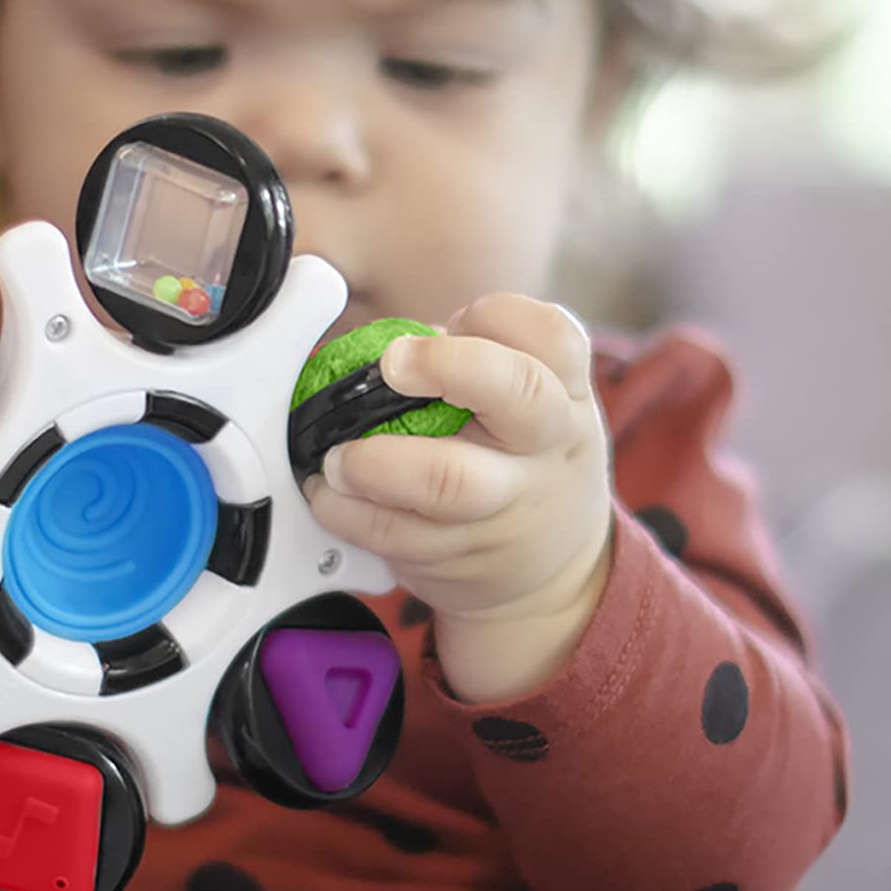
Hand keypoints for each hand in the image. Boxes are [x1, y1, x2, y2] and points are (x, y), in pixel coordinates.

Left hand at [304, 293, 614, 705]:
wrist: (559, 574)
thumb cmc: (523, 459)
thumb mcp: (531, 403)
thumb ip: (471, 361)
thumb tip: (377, 343)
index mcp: (562, 393)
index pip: (552, 335)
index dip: (496, 315)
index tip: (454, 319)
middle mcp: (546, 444)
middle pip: (518, 391)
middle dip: (446, 366)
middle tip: (391, 365)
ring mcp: (506, 504)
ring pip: (448, 480)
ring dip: (376, 463)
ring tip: (337, 458)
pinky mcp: (461, 553)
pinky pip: (396, 534)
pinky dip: (349, 513)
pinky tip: (328, 496)